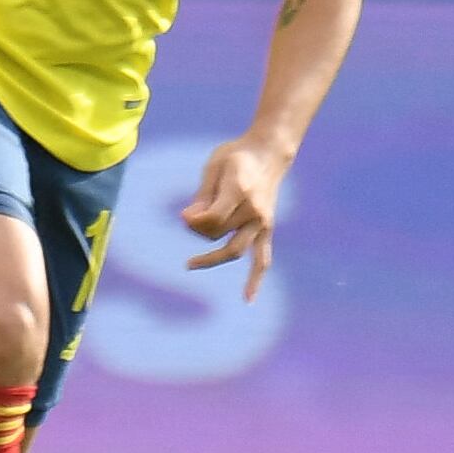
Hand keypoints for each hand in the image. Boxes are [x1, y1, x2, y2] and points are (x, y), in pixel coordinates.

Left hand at [180, 135, 292, 302]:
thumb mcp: (214, 166)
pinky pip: (262, 259)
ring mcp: (262, 222)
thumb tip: (188, 220)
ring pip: (235, 250)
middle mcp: (254, 209)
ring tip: (190, 263)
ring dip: (211, 258)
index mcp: (240, 189)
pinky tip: (247, 299)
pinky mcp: (266, 230)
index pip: (213, 217)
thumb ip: (201, 195)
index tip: (184, 215)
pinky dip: (256, 279)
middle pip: (219, 233)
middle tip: (189, 221)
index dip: (194, 220)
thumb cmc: (236, 156)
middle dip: (199, 232)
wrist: (269, 154)